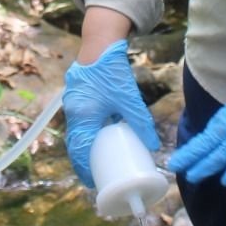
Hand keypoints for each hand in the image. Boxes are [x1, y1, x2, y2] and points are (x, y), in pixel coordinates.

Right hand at [62, 40, 160, 187]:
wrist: (99, 43)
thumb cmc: (113, 70)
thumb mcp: (129, 98)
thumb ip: (141, 122)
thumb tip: (154, 146)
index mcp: (83, 115)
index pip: (79, 149)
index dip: (84, 168)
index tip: (92, 182)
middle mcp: (73, 111)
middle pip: (75, 144)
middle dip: (83, 162)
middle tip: (94, 176)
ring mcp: (72, 103)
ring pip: (76, 132)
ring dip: (83, 148)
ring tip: (95, 161)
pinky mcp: (75, 96)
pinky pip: (78, 121)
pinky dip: (84, 133)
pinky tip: (95, 137)